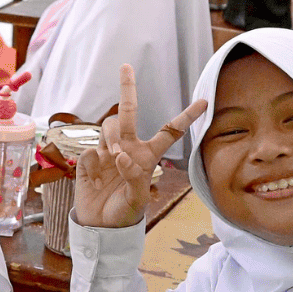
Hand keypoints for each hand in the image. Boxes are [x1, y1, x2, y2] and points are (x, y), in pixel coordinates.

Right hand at [71, 65, 205, 228]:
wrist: (99, 225)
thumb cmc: (124, 212)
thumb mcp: (136, 199)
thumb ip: (132, 177)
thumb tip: (121, 155)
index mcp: (147, 156)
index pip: (170, 132)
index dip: (187, 117)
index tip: (204, 102)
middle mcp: (128, 148)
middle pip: (128, 113)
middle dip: (127, 89)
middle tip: (126, 66)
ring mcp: (107, 152)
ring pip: (109, 127)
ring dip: (111, 138)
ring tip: (112, 159)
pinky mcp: (88, 159)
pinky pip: (90, 150)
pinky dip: (94, 163)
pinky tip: (96, 178)